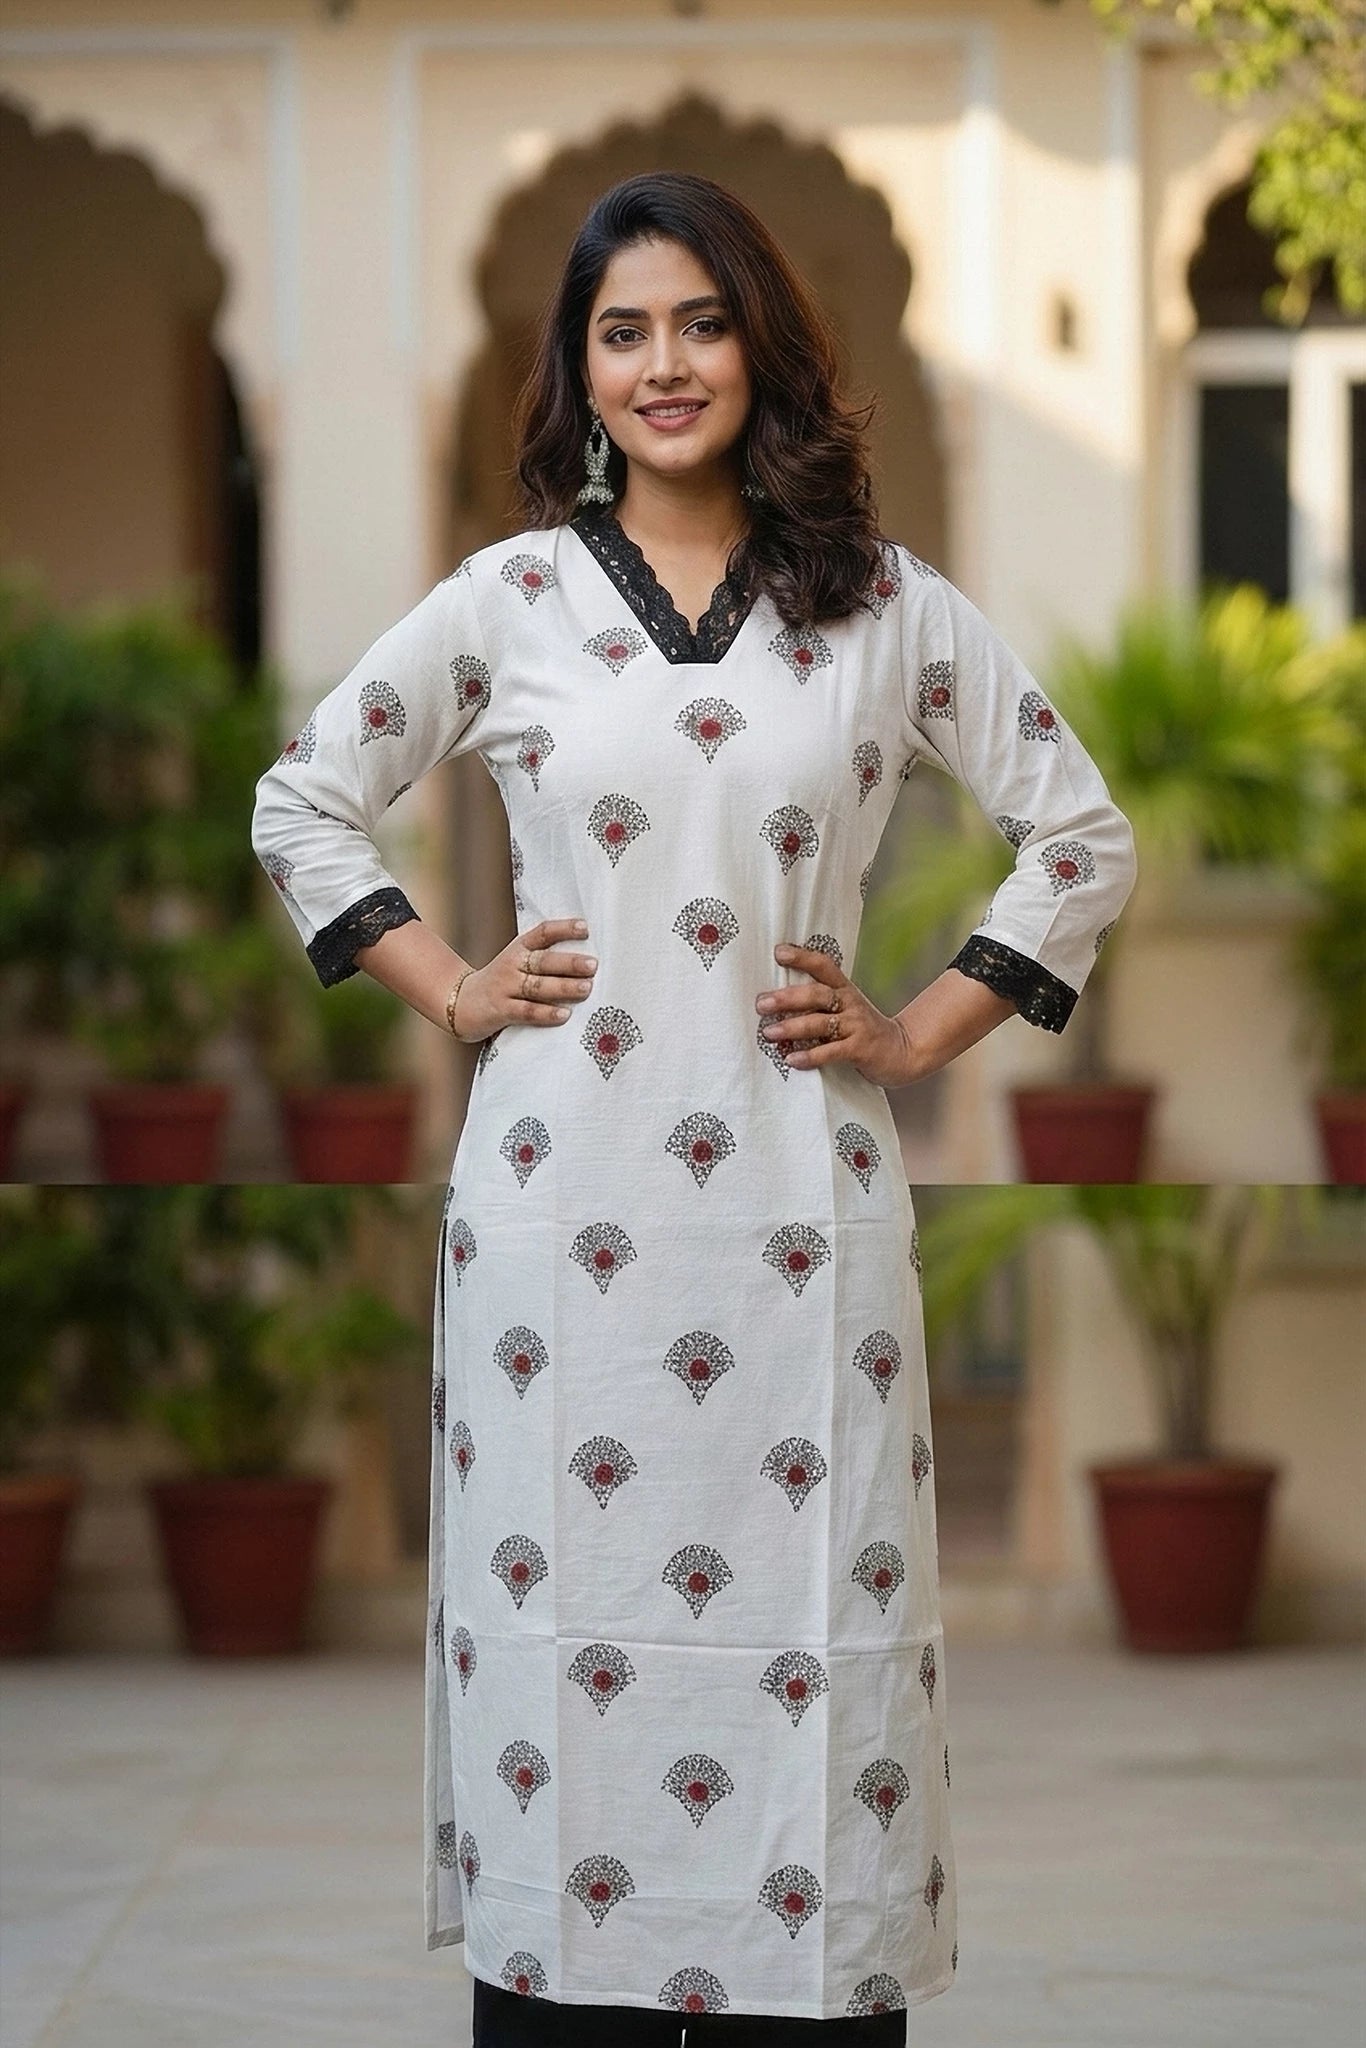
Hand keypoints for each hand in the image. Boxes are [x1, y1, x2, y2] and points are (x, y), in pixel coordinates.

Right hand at [452, 917, 595, 1039]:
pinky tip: (564, 1014)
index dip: (563, 929)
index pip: (542, 933)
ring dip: (564, 987)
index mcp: (519, 948)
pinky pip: (527, 1011)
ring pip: (538, 987)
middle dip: (569, 963)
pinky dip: (546, 1013)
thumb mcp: (516, 962)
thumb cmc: (501, 982)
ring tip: (586, 988)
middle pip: (543, 961)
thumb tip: (585, 961)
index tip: (585, 928)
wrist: (460, 1001)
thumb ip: (544, 960)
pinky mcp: (501, 1010)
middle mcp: (512, 964)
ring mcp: (506, 987)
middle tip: (593, 965)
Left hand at [755, 942, 915, 1086]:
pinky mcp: (860, 1049)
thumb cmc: (862, 1031)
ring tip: (769, 1033)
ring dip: (793, 1027)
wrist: (902, 1052)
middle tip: (762, 1003)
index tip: (778, 952)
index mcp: (844, 990)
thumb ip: (817, 1005)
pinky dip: (811, 1056)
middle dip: (788, 998)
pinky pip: (832, 1052)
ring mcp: (856, 1026)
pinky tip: (792, 1060)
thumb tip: (774, 1003)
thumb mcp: (844, 1010)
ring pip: (821, 1023)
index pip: (824, 966)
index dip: (802, 957)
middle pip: (817, 994)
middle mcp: (850, 1003)